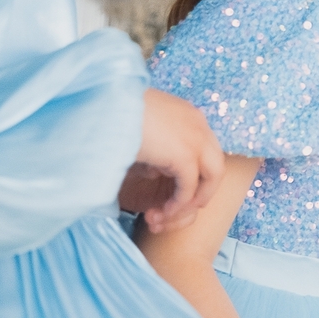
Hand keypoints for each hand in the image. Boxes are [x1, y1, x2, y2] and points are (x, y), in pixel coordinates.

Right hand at [125, 89, 223, 233]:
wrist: (103, 104)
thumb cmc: (111, 113)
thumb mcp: (139, 129)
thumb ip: (155, 148)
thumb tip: (156, 171)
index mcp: (189, 114)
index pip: (205, 149)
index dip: (192, 173)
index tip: (167, 189)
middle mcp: (199, 124)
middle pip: (215, 164)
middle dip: (200, 189)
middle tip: (177, 206)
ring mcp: (196, 139)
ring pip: (211, 178)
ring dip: (192, 200)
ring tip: (168, 213)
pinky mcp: (186, 155)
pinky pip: (189, 188)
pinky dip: (177, 204)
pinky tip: (160, 212)